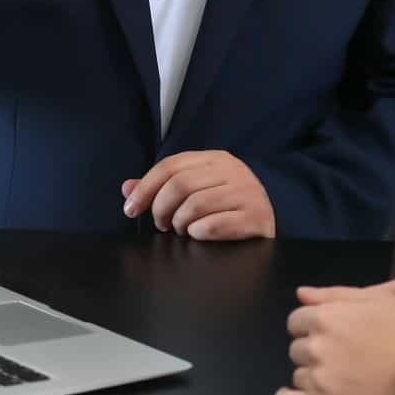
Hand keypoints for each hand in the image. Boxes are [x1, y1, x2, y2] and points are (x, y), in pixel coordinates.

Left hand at [121, 151, 274, 239]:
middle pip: (180, 184)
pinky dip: (199, 233)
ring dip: (180, 223)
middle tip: (161, 225)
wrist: (266, 223)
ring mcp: (248, 192)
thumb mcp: (195, 190)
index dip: (145, 188)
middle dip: (161, 208)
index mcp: (215, 159)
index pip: (170, 165)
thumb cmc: (224, 207)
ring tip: (181, 230)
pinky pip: (216, 225)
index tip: (131, 209)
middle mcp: (234, 170)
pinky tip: (198, 235)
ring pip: (196, 205)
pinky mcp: (257, 217)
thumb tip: (127, 188)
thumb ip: (161, 188)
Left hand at [273, 286, 394, 394]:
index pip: (297, 321)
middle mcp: (317, 347)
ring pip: (299, 374)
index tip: (332, 335)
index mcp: (326, 318)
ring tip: (341, 377)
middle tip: (343, 356)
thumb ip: (334, 294)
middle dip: (315, 350)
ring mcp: (319, 379)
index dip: (314, 326)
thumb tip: (300, 293)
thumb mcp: (378, 299)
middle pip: (298, 348)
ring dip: (313, 374)